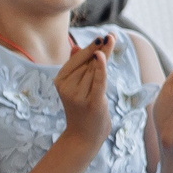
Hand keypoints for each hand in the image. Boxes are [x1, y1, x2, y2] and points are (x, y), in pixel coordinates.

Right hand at [54, 33, 115, 151]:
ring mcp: (78, 95)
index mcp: (60, 80)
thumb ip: (77, 67)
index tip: (104, 36)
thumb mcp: (76, 87)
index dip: (92, 46)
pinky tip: (101, 55)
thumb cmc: (82, 109)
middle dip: (102, 50)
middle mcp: (67, 87)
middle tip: (112, 36)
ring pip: (96, 70)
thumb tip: (76, 47)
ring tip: (106, 68)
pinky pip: (98, 80)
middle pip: (89, 63)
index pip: (78, 59)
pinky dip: (101, 67)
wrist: (83, 137)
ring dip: (105, 63)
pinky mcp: (92, 102)